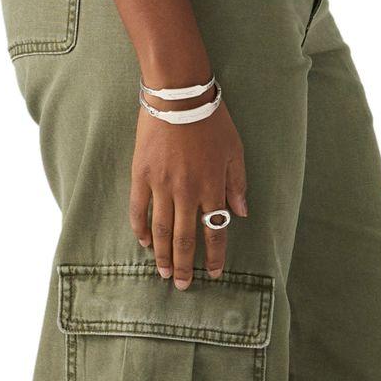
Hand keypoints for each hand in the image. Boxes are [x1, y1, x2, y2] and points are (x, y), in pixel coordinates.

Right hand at [129, 102, 247, 287]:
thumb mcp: (235, 151)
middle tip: (181, 285)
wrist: (178, 95)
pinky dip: (141, 228)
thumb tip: (241, 213)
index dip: (214, 256)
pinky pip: (138, 209)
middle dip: (184, 265)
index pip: (214, 231)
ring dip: (162, 255)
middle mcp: (187, 192)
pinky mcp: (141, 175)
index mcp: (212, 188)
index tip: (212, 273)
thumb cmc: (212, 120)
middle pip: (185, 238)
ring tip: (162, 273)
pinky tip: (144, 242)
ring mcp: (161, 185)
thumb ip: (237, 184)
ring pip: (162, 230)